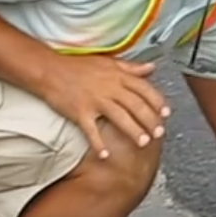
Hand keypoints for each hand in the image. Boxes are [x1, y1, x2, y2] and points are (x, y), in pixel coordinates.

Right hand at [41, 54, 171, 158]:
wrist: (49, 69)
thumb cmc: (77, 66)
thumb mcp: (108, 62)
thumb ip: (131, 67)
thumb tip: (151, 68)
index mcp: (117, 75)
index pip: (144, 89)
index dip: (157, 102)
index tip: (166, 113)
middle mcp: (109, 87)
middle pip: (135, 105)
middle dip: (150, 120)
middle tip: (159, 133)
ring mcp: (94, 100)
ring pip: (119, 117)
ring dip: (133, 131)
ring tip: (143, 143)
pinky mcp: (79, 112)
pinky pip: (91, 130)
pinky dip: (98, 144)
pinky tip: (105, 155)